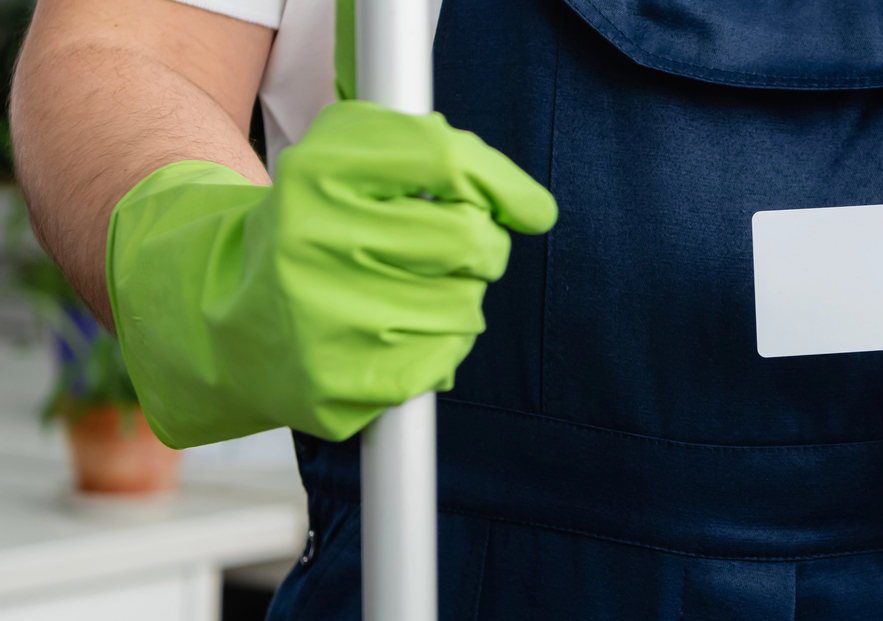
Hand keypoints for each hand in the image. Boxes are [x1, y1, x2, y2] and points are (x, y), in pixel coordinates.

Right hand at [107, 100, 555, 447]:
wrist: (225, 319)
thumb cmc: (315, 228)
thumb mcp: (352, 159)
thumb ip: (440, 152)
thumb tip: (535, 209)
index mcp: (314, 175)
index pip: (444, 160)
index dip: (501, 184)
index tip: (527, 208)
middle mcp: (311, 245)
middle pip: (469, 238)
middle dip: (480, 244)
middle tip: (453, 247)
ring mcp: (321, 322)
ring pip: (465, 304)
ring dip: (457, 296)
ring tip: (407, 289)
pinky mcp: (337, 387)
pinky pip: (444, 360)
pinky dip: (439, 345)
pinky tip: (395, 332)